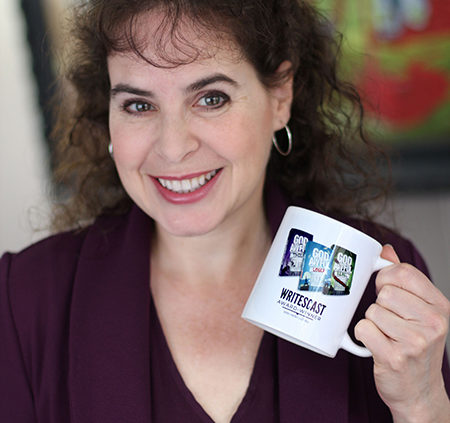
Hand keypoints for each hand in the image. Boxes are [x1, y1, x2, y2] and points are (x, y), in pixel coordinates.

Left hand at [355, 245, 449, 422]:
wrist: (418, 391)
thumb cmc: (415, 346)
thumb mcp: (419, 311)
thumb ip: (403, 279)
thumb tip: (386, 250)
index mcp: (440, 306)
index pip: (403, 272)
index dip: (386, 278)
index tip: (386, 289)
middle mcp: (433, 323)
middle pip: (385, 292)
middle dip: (379, 305)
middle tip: (390, 321)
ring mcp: (415, 342)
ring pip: (372, 310)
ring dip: (372, 322)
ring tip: (386, 336)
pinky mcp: (394, 357)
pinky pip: (363, 328)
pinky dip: (364, 336)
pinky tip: (377, 345)